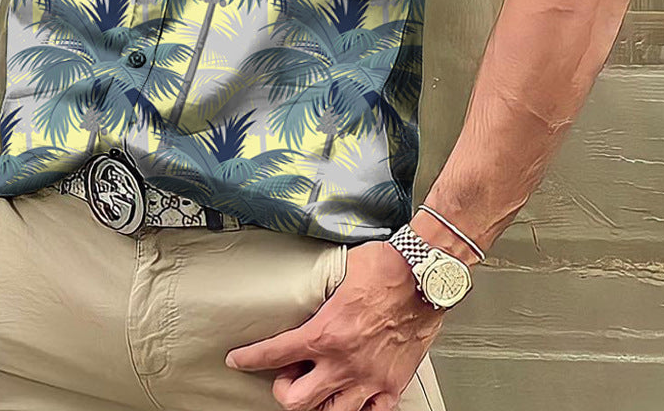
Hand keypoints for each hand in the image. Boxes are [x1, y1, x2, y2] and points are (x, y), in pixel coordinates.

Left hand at [224, 240, 445, 410]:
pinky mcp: (393, 384)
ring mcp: (370, 378)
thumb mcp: (338, 273)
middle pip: (297, 401)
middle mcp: (344, 362)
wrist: (425, 275)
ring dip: (318, 403)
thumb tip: (305, 286)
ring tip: (317, 387)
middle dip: (285, 389)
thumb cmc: (386, 267)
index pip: (274, 353)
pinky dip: (358, 409)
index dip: (250, 359)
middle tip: (286, 375)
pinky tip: (352, 397)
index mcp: (325, 332)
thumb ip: (319, 291)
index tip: (237, 360)